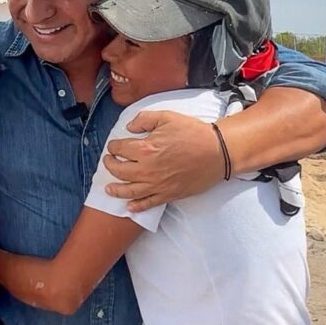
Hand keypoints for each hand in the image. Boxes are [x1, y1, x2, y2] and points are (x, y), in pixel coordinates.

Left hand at [103, 110, 223, 210]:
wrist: (217, 152)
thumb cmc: (194, 134)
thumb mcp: (167, 118)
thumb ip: (144, 119)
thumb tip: (129, 127)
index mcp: (146, 149)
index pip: (119, 149)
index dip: (113, 146)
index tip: (113, 146)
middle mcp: (147, 169)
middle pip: (119, 171)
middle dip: (110, 165)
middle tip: (108, 161)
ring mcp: (157, 185)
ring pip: (129, 191)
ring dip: (116, 189)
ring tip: (109, 188)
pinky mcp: (168, 194)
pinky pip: (148, 204)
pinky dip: (136, 206)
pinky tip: (129, 206)